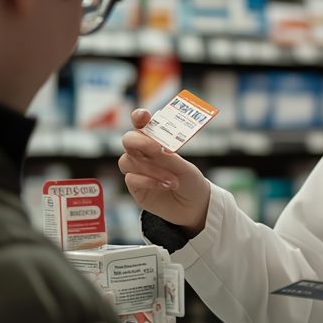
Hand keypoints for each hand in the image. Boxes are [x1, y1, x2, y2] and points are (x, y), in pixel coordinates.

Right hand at [118, 109, 210, 234]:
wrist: (194, 206)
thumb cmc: (190, 181)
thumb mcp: (184, 167)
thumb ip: (167, 157)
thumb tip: (154, 146)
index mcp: (156, 142)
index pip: (142, 125)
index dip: (139, 118)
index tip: (143, 116)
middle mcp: (143, 154)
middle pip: (128, 140)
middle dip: (139, 142)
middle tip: (156, 148)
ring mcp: (137, 170)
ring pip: (129, 161)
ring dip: (152, 168)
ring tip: (172, 179)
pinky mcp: (135, 187)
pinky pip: (132, 178)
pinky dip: (149, 181)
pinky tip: (165, 185)